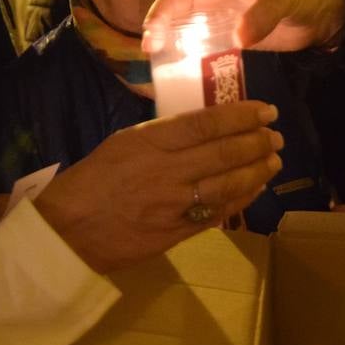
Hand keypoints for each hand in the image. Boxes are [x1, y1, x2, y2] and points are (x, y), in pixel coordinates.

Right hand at [33, 101, 283, 272]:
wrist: (68, 231)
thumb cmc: (92, 180)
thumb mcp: (123, 142)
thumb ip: (163, 135)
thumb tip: (202, 126)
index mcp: (150, 141)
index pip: (207, 123)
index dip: (242, 116)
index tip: (266, 110)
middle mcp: (167, 171)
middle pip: (224, 153)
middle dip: (257, 142)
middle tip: (276, 135)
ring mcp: (174, 205)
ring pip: (228, 184)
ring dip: (257, 170)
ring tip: (273, 160)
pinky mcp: (176, 233)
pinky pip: (218, 214)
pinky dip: (241, 199)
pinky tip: (255, 188)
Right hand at [120, 0, 344, 52]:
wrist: (324, 12)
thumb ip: (262, 14)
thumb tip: (239, 38)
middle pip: (170, 3)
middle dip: (155, 21)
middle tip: (152, 47)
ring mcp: (217, 19)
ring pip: (179, 27)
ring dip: (165, 41)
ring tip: (159, 60)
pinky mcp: (228, 41)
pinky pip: (198, 48)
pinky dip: (186, 58)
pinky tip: (181, 74)